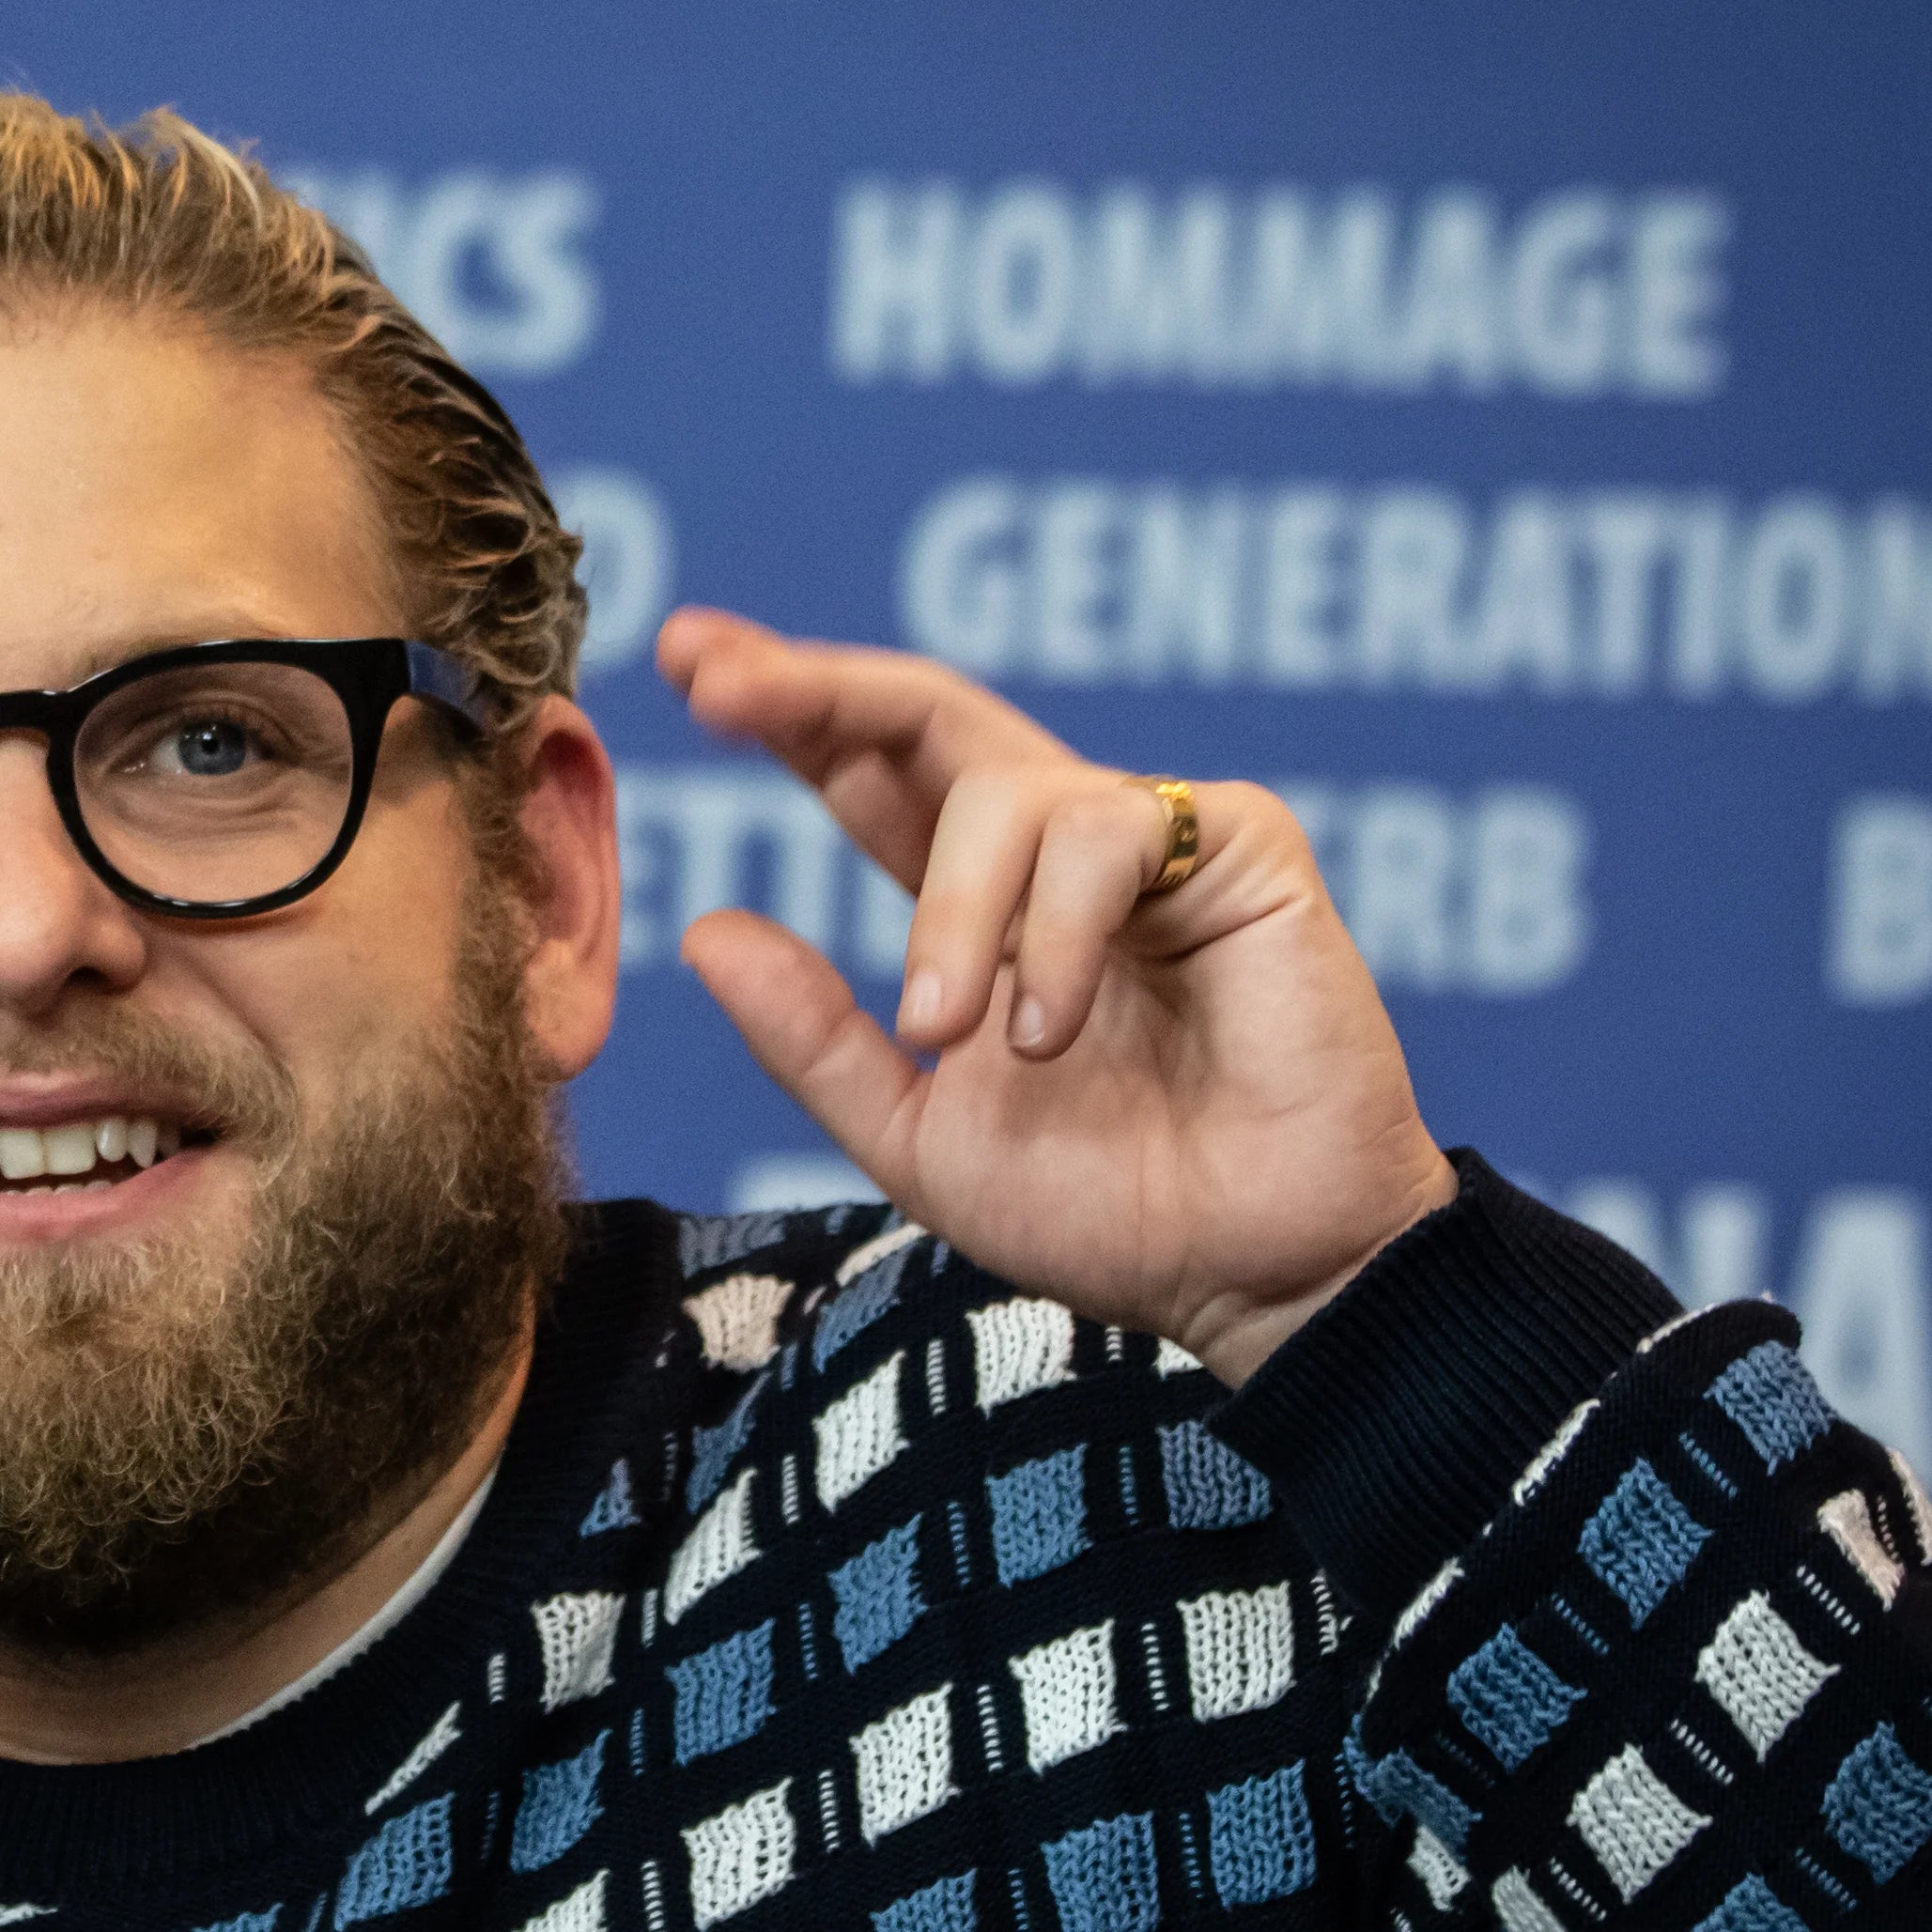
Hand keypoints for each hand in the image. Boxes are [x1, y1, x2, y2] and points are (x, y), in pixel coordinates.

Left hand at [655, 610, 1452, 1385]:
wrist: (1252, 1274)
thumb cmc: (1109, 1211)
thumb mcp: (917, 1134)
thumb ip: (814, 1038)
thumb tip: (707, 929)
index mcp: (975, 906)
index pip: (864, 774)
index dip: (784, 708)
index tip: (679, 658)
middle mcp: (1054, 852)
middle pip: (920, 712)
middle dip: (810, 684)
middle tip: (712, 682)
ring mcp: (1148, 838)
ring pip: (1002, 791)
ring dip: (948, 916)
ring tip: (946, 1032)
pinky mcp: (1238, 846)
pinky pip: (1104, 834)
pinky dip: (1052, 937)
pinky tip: (1052, 1032)